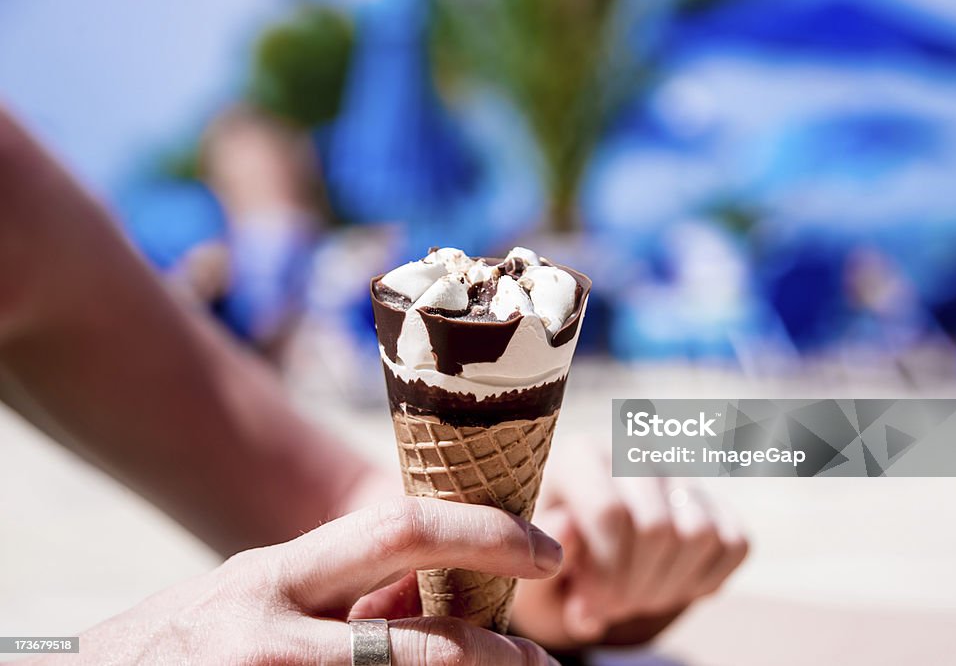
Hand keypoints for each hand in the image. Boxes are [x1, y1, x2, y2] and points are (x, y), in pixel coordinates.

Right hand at [69, 498, 562, 664]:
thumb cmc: (184, 641)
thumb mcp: (256, 597)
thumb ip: (338, 595)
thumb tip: (431, 594)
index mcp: (275, 576)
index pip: (399, 530)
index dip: (483, 534)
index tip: (544, 548)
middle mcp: (270, 637)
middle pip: (417, 644)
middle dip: (497, 653)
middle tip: (543, 659)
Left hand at [512, 433, 747, 648]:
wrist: (582, 567)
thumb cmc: (549, 567)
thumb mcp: (530, 566)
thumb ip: (540, 550)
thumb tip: (567, 527)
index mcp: (579, 457)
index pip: (610, 512)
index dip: (605, 573)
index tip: (588, 606)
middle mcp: (633, 453)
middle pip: (658, 528)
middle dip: (636, 587)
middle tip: (612, 607)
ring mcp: (679, 475)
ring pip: (699, 535)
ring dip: (669, 586)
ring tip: (635, 596)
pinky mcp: (716, 502)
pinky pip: (735, 544)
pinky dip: (705, 582)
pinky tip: (668, 586)